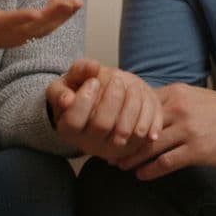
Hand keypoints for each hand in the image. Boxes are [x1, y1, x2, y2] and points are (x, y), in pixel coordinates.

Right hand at [0, 0, 82, 62]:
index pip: (5, 23)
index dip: (21, 19)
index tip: (37, 12)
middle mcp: (5, 34)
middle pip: (32, 28)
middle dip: (53, 16)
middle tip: (71, 3)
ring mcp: (15, 37)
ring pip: (42, 30)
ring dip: (61, 16)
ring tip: (76, 1)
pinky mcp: (23, 35)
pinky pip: (43, 26)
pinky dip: (55, 13)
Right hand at [46, 59, 161, 159]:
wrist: (101, 105)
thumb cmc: (82, 90)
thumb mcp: (72, 78)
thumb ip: (79, 70)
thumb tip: (93, 67)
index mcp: (67, 129)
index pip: (74, 121)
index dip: (84, 99)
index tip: (94, 81)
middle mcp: (88, 143)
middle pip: (102, 125)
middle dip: (112, 98)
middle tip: (117, 79)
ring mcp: (111, 148)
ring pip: (125, 131)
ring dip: (132, 104)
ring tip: (132, 85)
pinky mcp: (131, 148)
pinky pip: (144, 134)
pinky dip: (147, 115)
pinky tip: (142, 98)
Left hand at [116, 83, 215, 180]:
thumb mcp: (195, 97)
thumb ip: (170, 103)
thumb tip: (143, 111)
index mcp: (175, 93)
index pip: (138, 105)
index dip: (121, 118)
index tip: (110, 128)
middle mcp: (179, 109)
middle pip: (139, 126)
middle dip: (121, 140)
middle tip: (106, 151)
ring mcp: (188, 129)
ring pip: (149, 146)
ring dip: (131, 158)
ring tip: (119, 166)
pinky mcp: (197, 149)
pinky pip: (165, 162)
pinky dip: (149, 171)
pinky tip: (141, 176)